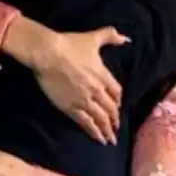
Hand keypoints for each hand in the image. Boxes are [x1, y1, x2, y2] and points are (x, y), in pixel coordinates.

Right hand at [6, 20, 128, 144]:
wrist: (49, 53)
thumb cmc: (70, 44)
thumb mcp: (93, 38)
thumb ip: (110, 36)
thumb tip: (126, 38)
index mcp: (103, 75)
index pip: (116, 92)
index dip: (117, 101)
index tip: (117, 107)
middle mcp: (97, 90)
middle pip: (110, 109)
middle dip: (114, 120)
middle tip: (116, 129)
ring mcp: (84, 100)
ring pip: (100, 119)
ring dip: (107, 130)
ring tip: (111, 140)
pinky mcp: (70, 107)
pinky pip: (86, 123)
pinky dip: (93, 132)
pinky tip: (98, 139)